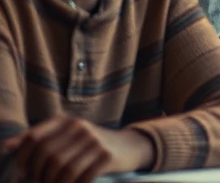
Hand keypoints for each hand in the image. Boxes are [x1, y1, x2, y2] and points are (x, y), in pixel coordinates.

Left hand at [1, 117, 153, 182]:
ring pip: (63, 168)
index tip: (24, 173)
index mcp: (66, 121)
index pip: (34, 138)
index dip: (24, 159)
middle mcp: (80, 127)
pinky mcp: (107, 156)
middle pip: (48, 155)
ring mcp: (95, 141)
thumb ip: (37, 139)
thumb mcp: (66, 135)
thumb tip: (5, 147)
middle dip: (39, 175)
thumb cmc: (90, 144)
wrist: (129, 147)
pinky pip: (82, 176)